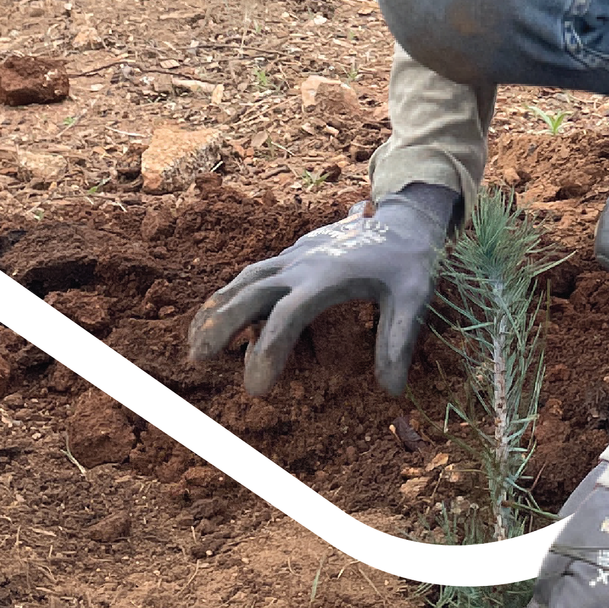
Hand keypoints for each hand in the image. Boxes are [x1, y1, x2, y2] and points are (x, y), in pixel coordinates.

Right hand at [186, 182, 458, 396]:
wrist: (405, 218)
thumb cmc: (409, 261)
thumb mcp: (413, 297)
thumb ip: (398, 340)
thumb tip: (392, 390)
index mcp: (327, 276)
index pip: (287, 315)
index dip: (267, 351)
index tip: (257, 389)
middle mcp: (302, 265)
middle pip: (251, 292)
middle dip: (221, 324)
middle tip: (198, 360)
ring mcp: (294, 258)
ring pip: (244, 280)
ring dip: (217, 308)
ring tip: (194, 343)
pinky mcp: (292, 256)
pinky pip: (252, 275)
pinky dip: (229, 295)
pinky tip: (216, 317)